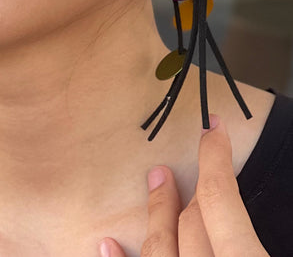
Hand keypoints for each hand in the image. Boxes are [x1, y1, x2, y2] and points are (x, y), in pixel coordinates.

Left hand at [99, 116, 268, 256]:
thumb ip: (266, 237)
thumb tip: (259, 208)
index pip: (220, 197)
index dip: (216, 157)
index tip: (214, 128)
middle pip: (190, 219)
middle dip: (191, 184)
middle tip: (196, 153)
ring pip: (158, 246)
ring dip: (157, 210)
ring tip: (156, 179)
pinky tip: (108, 242)